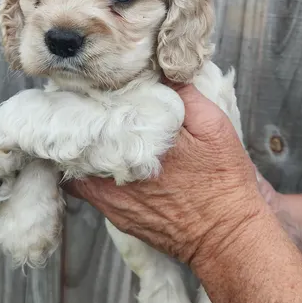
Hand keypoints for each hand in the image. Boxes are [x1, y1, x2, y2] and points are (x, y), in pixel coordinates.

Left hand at [65, 83, 266, 267]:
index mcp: (138, 141)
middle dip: (78, 121)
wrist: (227, 237)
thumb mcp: (213, 126)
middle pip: (76, 138)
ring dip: (79, 148)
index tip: (88, 86)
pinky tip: (100, 163)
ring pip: (74, 165)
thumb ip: (184, 94)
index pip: (93, 111)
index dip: (86, 96)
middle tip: (81, 106)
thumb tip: (159, 65)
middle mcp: (116, 170)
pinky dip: (86, 174)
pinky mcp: (115, 215)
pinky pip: (84, 189)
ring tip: (87, 132)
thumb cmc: (223, 181)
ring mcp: (111, 197)